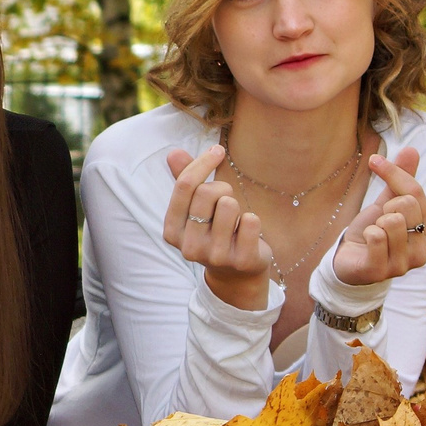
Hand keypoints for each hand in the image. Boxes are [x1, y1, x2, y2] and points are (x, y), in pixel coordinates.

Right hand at [162, 146, 272, 309]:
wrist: (236, 275)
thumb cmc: (214, 232)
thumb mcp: (196, 210)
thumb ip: (185, 182)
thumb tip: (173, 152)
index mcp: (172, 232)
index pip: (184, 186)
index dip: (202, 163)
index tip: (218, 150)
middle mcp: (189, 247)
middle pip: (207, 192)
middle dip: (222, 188)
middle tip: (226, 201)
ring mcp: (215, 256)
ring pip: (230, 205)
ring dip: (237, 207)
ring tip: (235, 222)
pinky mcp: (241, 260)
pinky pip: (251, 221)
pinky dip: (253, 221)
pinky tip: (247, 234)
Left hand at [330, 147, 425, 285]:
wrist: (348, 260)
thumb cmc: (373, 231)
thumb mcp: (387, 203)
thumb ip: (401, 180)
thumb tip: (412, 148)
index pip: (416, 192)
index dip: (392, 173)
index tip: (374, 161)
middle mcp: (424, 251)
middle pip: (406, 205)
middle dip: (384, 207)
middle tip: (378, 222)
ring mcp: (404, 265)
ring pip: (391, 221)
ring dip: (374, 223)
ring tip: (373, 235)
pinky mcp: (381, 272)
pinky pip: (376, 237)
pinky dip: (366, 234)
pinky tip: (366, 245)